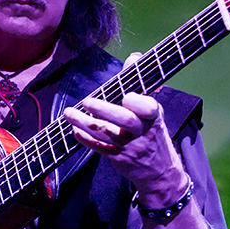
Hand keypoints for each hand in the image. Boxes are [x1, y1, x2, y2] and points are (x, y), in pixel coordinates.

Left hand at [63, 55, 188, 206]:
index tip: (127, 96)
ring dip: (84, 122)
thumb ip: (139, 84)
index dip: (138, 102)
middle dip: (104, 110)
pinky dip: (86, 139)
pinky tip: (74, 129)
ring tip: (69, 112)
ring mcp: (130, 147)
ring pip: (106, 133)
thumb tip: (133, 57)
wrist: (160, 171)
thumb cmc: (153, 132)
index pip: (149, 108)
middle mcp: (143, 132)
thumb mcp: (153, 111)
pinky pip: (99, 148)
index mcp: (154, 117)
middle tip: (87, 101)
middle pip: (125, 120)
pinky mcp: (118, 158)